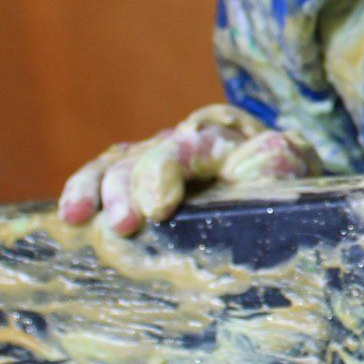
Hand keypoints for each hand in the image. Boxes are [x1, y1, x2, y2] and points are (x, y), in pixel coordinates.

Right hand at [58, 104, 309, 235]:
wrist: (282, 186)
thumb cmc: (286, 182)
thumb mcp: (295, 169)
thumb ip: (277, 162)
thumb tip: (244, 168)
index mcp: (215, 138)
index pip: (182, 150)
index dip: (162, 175)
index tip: (157, 209)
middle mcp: (176, 144)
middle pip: (139, 159)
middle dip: (125, 190)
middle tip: (124, 224)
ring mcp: (150, 160)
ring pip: (112, 165)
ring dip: (93, 191)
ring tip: (77, 217)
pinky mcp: (133, 182)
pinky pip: (100, 178)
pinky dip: (82, 194)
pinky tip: (68, 218)